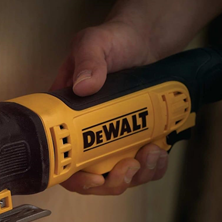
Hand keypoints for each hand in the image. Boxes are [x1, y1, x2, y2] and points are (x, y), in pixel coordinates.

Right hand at [49, 20, 168, 195]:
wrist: (146, 40)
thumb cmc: (113, 41)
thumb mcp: (94, 42)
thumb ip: (88, 60)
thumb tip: (84, 86)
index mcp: (67, 116)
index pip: (61, 161)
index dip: (75, 179)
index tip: (94, 179)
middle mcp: (87, 134)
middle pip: (93, 178)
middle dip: (113, 181)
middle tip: (128, 165)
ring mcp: (113, 139)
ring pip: (121, 176)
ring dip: (138, 174)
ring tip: (151, 152)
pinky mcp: (137, 138)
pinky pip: (144, 166)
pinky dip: (154, 165)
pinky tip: (160, 149)